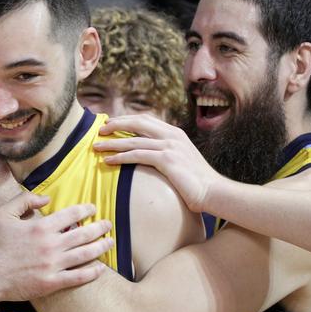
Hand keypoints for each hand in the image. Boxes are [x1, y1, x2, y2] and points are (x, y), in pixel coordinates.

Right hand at [0, 192, 112, 300]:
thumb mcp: (4, 214)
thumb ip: (25, 200)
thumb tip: (47, 198)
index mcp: (41, 227)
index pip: (72, 214)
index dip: (86, 209)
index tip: (93, 209)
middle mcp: (51, 245)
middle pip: (84, 233)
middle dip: (100, 228)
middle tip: (108, 225)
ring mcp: (53, 265)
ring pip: (85, 254)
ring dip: (101, 247)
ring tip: (110, 242)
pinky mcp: (52, 283)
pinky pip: (78, 277)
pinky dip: (92, 272)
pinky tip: (101, 268)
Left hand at [93, 114, 220, 211]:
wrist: (214, 192)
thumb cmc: (197, 183)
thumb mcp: (182, 162)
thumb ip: (167, 154)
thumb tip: (149, 157)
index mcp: (175, 133)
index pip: (146, 119)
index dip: (127, 119)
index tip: (111, 123)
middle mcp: (172, 135)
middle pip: (137, 122)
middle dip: (116, 124)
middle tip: (99, 130)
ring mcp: (169, 146)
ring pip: (133, 139)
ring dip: (112, 143)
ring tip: (96, 146)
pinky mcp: (166, 159)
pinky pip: (136, 155)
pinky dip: (120, 157)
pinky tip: (108, 161)